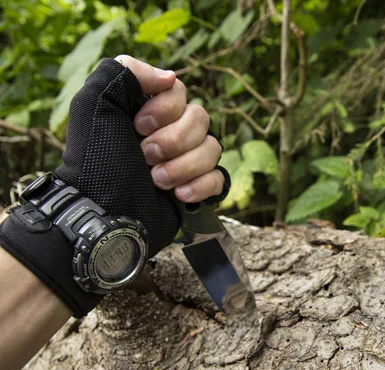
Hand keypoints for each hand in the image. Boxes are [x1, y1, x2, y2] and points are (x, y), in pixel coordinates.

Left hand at [55, 56, 227, 257]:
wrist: (101, 214)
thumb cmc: (95, 161)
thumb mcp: (94, 104)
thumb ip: (125, 71)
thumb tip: (170, 77)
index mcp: (146, 111)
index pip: (179, 91)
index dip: (165, 109)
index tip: (138, 126)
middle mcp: (168, 133)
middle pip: (201, 119)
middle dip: (174, 140)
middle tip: (145, 156)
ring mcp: (184, 161)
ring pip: (213, 148)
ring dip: (184, 166)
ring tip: (156, 180)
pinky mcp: (195, 188)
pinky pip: (219, 178)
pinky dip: (201, 186)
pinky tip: (178, 196)